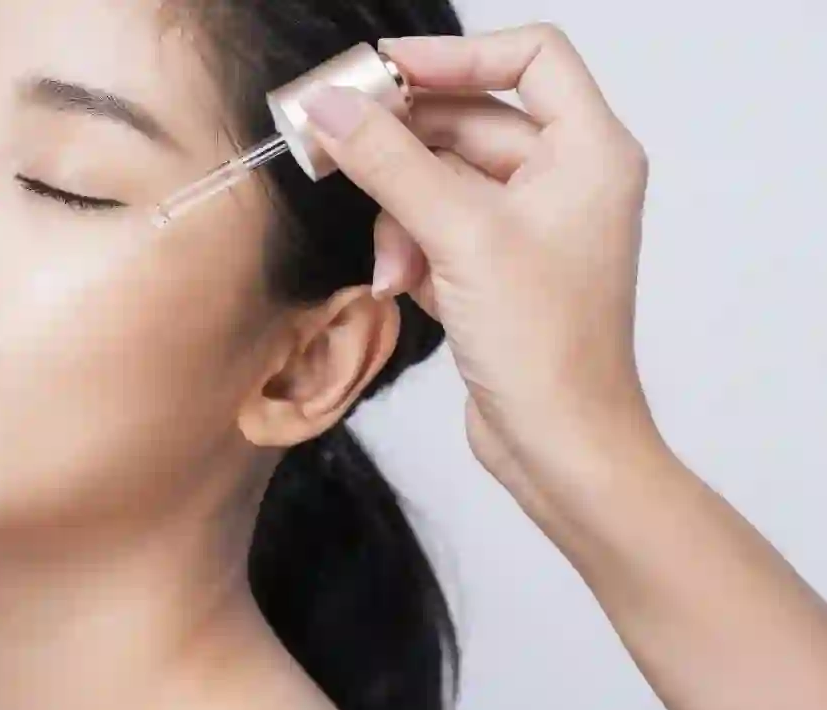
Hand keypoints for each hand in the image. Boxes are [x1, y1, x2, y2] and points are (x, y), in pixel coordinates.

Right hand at [303, 25, 655, 492]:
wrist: (558, 447)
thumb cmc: (546, 347)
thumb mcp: (461, 238)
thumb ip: (391, 163)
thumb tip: (330, 108)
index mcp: (588, 153)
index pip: (530, 59)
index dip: (456, 53)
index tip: (386, 70)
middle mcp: (564, 181)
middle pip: (469, 121)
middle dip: (403, 146)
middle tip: (336, 145)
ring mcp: (528, 227)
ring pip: (442, 180)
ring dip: (402, 213)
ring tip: (391, 261)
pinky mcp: (496, 268)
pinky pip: (437, 228)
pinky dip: (410, 248)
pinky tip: (399, 285)